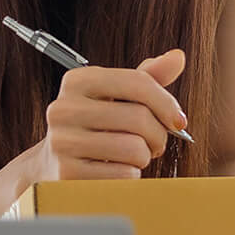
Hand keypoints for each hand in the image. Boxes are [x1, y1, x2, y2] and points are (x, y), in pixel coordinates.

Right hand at [38, 49, 189, 180]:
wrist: (56, 164)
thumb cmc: (97, 126)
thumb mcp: (117, 98)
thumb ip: (147, 78)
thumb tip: (177, 57)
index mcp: (78, 80)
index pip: (137, 82)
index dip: (166, 103)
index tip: (179, 121)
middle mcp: (64, 108)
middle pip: (139, 117)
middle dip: (158, 135)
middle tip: (155, 144)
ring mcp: (62, 143)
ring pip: (134, 149)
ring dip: (144, 157)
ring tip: (134, 157)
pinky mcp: (67, 175)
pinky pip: (123, 175)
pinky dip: (131, 176)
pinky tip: (117, 172)